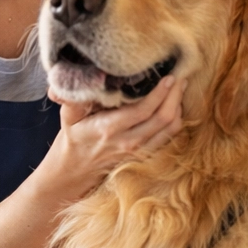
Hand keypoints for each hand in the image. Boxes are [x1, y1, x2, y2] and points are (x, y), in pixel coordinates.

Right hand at [50, 74, 183, 194]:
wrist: (74, 170)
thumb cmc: (73, 138)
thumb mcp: (68, 116)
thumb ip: (74, 97)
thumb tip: (89, 76)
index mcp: (108, 129)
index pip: (142, 110)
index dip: (159, 93)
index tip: (168, 76)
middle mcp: (127, 142)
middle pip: (163, 118)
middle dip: (174, 95)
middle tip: (180, 77)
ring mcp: (139, 150)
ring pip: (171, 128)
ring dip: (178, 107)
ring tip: (178, 88)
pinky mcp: (145, 154)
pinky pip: (169, 136)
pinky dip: (176, 119)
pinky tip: (173, 106)